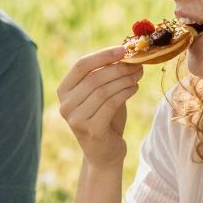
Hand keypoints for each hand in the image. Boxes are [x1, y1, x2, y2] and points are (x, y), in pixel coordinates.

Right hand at [57, 46, 142, 167]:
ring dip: (125, 79)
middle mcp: (65, 105)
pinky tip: (135, 88)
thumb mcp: (102, 93)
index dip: (103, 55)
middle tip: (138, 64)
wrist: (104, 152)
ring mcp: (75, 119)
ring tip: (139, 75)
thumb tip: (127, 49)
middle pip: (94, 78)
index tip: (124, 49)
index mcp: (64, 91)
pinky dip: (126, 92)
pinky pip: (111, 104)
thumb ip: (107, 74)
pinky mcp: (90, 130)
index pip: (80, 65)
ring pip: (104, 90)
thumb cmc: (105, 118)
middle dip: (119, 68)